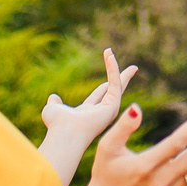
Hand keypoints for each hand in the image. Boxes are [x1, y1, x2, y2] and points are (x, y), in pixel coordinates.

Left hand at [39, 48, 135, 177]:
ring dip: (115, 67)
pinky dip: (112, 68)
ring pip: (117, 84)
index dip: (104, 85)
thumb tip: (53, 97)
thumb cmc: (57, 126)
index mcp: (89, 112)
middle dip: (123, 78)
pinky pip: (115, 82)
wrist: (65, 134)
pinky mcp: (113, 104)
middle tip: (133, 69)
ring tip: (110, 52)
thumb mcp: (53, 110)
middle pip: (115, 89)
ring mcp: (109, 109)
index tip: (108, 82)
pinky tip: (109, 56)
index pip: (100, 94)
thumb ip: (55, 103)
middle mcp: (102, 111)